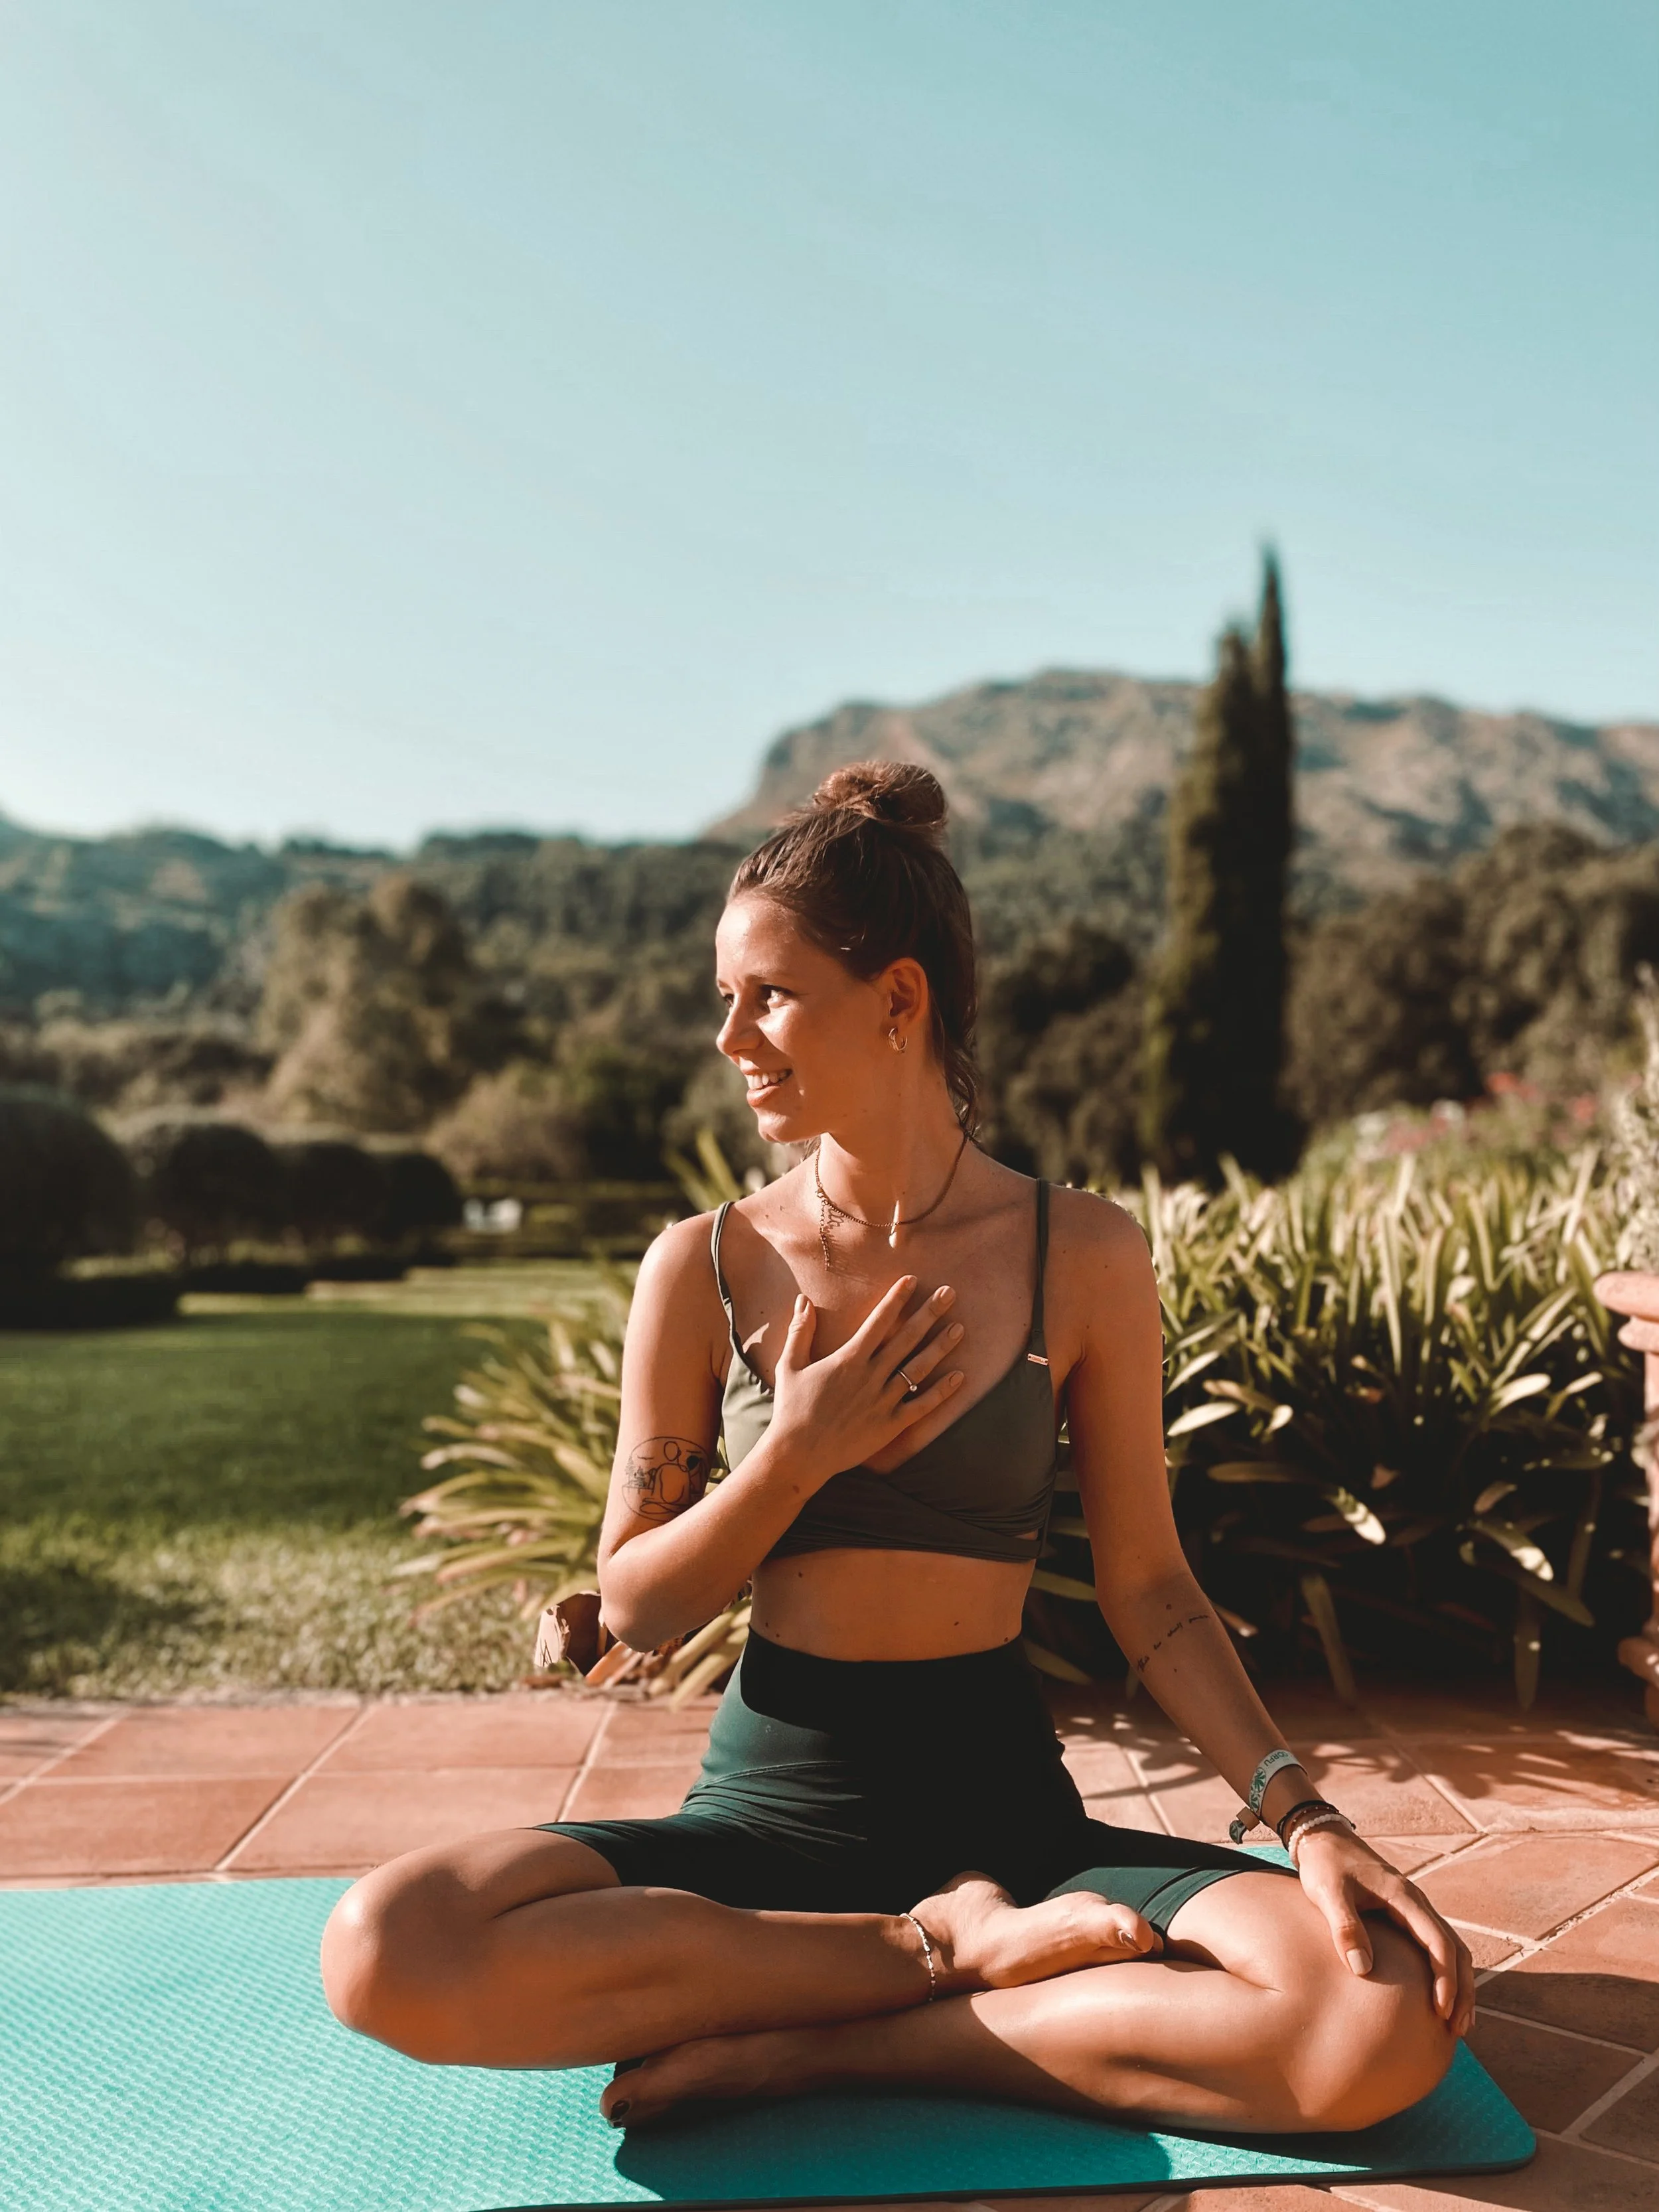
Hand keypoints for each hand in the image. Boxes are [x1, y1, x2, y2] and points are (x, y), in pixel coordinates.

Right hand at [769, 1276, 964, 1484]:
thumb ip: (800, 1332)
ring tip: (960, 1328)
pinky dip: (942, 1392)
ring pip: (919, 1369)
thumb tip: (803, 1300)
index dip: (897, 1299)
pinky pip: (921, 1406)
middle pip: (907, 1339)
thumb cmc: (791, 1409)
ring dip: (940, 1347)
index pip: (879, 1321)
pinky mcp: (890, 1425)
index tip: (912, 1280)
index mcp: (848, 1359)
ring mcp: (883, 1401)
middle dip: (929, 1314)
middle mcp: (870, 1376)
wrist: (798, 1455)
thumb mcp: (790, 1366)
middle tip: (950, 1293)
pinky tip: (959, 1376)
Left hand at [1293, 1825, 1474, 2036]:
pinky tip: (1439, 1996)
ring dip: (1459, 1984)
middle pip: (1455, 1949)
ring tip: (1457, 2022)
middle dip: (1462, 1989)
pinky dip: (1446, 1972)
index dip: (1445, 1978)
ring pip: (1451, 1948)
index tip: (1441, 2010)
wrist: (1322, 1838)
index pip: (1438, 1942)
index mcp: (1404, 1898)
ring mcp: (1414, 1908)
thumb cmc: (1325, 1865)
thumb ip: (1345, 1927)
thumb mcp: (1329, 1893)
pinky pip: (1436, 1945)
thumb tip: (1362, 1969)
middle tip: (1458, 2028)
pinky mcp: (1406, 1914)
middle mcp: (1417, 1903)